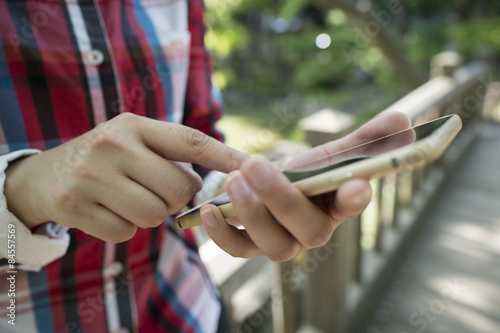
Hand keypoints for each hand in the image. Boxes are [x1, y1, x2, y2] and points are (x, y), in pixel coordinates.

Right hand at [4, 113, 246, 242]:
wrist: (46, 176)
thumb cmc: (106, 159)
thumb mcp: (134, 141)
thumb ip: (170, 155)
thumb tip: (210, 181)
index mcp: (134, 125)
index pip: (191, 141)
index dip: (226, 156)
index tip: (256, 167)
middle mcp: (114, 145)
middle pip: (180, 189)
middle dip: (176, 198)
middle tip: (156, 191)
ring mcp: (92, 176)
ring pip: (155, 215)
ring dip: (151, 215)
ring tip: (129, 199)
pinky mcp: (75, 206)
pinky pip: (126, 233)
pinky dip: (125, 229)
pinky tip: (109, 211)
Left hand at [199, 112, 410, 260]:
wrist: (277, 187)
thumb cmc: (310, 172)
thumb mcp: (334, 151)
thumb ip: (365, 139)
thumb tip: (402, 122)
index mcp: (337, 206)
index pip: (351, 206)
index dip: (354, 200)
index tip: (356, 185)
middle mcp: (312, 231)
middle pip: (306, 228)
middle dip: (281, 199)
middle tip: (256, 167)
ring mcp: (281, 242)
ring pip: (271, 243)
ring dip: (251, 214)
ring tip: (234, 181)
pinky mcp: (251, 244)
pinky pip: (238, 248)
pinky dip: (222, 234)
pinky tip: (208, 209)